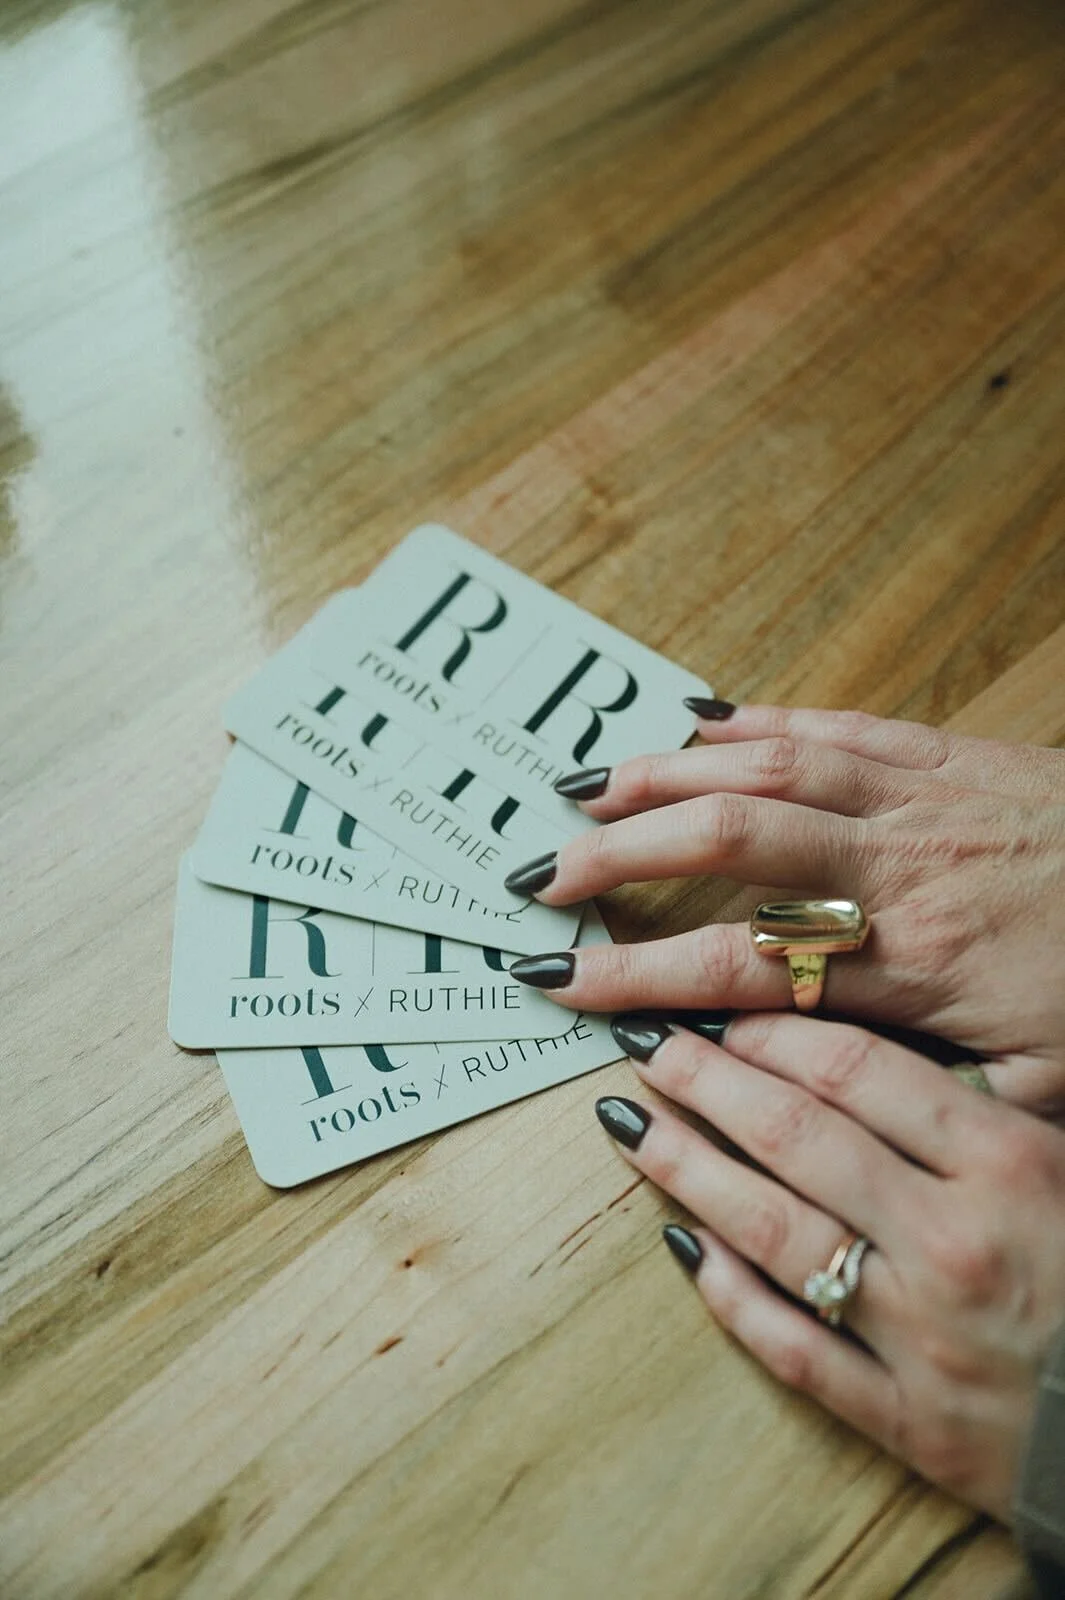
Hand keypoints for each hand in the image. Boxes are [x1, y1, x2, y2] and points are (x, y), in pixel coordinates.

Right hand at [508, 705, 1064, 1115]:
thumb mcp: (1047, 1095)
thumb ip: (932, 1107)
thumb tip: (825, 1122)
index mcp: (915, 962)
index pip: (740, 969)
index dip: (636, 976)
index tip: (559, 985)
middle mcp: (900, 867)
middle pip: (730, 845)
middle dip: (619, 857)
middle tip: (540, 876)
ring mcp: (923, 798)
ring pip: (768, 768)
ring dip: (666, 774)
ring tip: (586, 787)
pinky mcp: (953, 755)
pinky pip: (838, 724)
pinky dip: (760, 721)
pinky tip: (704, 721)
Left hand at [592, 1011, 1064, 1521]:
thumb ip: (973, 1117)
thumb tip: (847, 1060)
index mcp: (1009, 1164)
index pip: (856, 1071)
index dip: (770, 1030)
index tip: (715, 1009)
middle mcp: (953, 1241)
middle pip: (796, 1137)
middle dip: (705, 1080)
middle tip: (644, 1044)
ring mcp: (922, 1335)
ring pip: (773, 1232)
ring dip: (686, 1170)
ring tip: (628, 1124)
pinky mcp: (909, 1420)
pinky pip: (794, 1347)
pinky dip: (729, 1295)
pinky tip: (677, 1244)